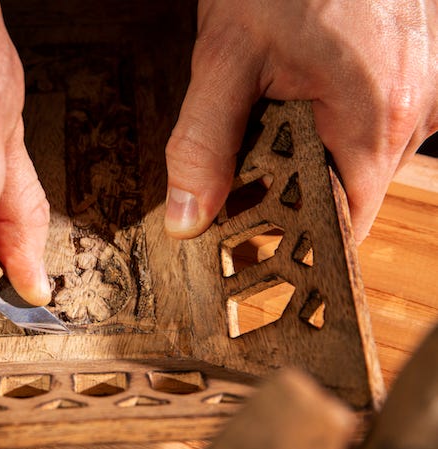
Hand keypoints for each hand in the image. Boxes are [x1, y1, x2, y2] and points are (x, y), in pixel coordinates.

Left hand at [164, 0, 437, 242]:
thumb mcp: (227, 58)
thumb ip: (203, 145)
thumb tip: (188, 218)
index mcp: (376, 120)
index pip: (346, 222)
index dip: (296, 237)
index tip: (254, 236)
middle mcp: (418, 110)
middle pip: (350, 188)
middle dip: (294, 187)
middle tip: (244, 162)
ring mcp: (427, 85)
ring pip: (361, 151)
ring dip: (313, 146)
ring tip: (273, 109)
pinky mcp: (419, 64)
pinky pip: (376, 114)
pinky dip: (335, 115)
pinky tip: (303, 86)